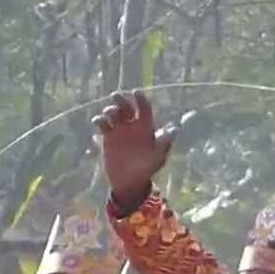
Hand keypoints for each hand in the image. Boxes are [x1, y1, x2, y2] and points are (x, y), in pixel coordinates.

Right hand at [91, 91, 174, 211]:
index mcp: (146, 126)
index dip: (140, 99)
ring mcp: (119, 129)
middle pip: (126, 106)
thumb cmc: (148, 167)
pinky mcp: (108, 136)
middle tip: (115, 96)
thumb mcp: (158, 156)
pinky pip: (103, 124)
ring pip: (114, 113)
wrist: (131, 180)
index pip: (144, 108)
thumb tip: (176, 128)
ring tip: (109, 113)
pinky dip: (99, 120)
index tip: (136, 92)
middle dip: (121, 99)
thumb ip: (165, 142)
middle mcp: (132, 125)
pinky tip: (98, 121)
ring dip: (110, 110)